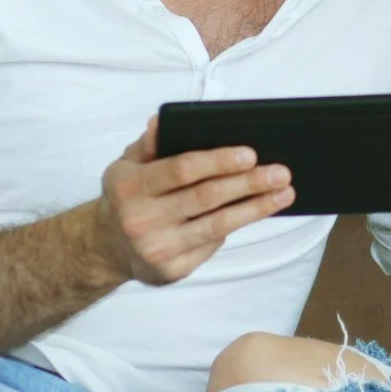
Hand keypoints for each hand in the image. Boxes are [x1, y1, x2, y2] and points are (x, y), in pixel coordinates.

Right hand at [95, 118, 292, 284]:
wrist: (106, 247)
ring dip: (256, 208)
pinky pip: (211, 245)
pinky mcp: (172, 271)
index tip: (251, 154)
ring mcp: (158, 248)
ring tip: (284, 193)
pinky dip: (235, 226)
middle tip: (281, 173)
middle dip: (248, 184)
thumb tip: (164, 120)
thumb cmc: (127, 197)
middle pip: (206, 198)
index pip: (182, 170)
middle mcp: (142, 220)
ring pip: (217, 225)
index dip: (218, 162)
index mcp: (131, 187)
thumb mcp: (126, 165)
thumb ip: (149, 144)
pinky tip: (256, 212)